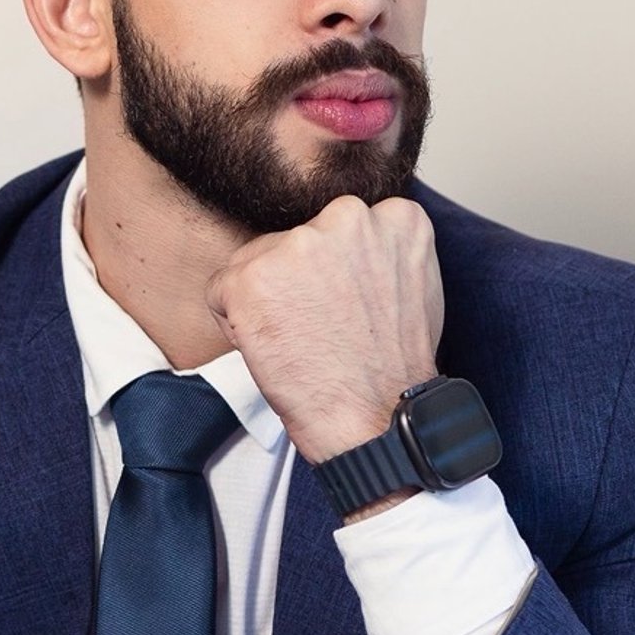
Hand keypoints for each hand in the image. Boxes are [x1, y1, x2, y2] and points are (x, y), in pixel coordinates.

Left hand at [207, 195, 443, 467]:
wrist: (374, 418)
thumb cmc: (394, 367)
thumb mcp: (412, 285)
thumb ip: (382, 251)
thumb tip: (354, 245)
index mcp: (396, 216)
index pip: (340, 227)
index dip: (336, 273)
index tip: (348, 306)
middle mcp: (348, 216)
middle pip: (297, 238)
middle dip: (300, 278)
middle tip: (323, 326)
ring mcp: (297, 243)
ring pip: (258, 261)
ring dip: (268, 298)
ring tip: (302, 338)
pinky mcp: (251, 275)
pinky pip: (221, 291)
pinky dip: (235, 322)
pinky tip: (274, 347)